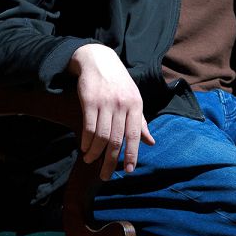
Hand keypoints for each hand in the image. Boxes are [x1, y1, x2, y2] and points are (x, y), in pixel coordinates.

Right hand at [68, 44, 154, 178]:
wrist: (99, 60)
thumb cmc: (119, 84)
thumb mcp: (133, 100)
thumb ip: (140, 123)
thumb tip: (150, 142)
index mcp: (136, 105)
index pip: (134, 135)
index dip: (132, 155)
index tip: (129, 171)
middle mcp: (122, 104)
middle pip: (116, 139)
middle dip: (111, 161)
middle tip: (105, 175)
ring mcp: (105, 102)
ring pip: (101, 136)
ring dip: (95, 153)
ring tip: (90, 161)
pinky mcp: (89, 100)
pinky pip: (88, 126)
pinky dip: (86, 141)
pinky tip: (84, 148)